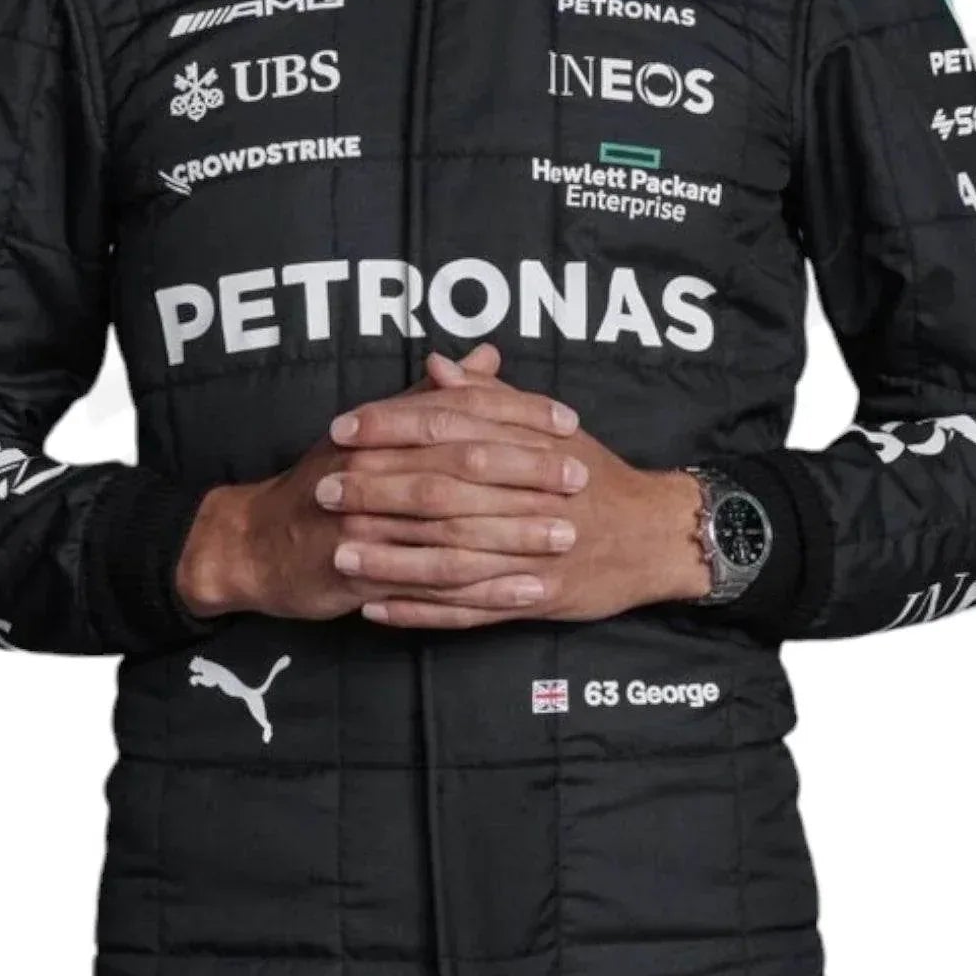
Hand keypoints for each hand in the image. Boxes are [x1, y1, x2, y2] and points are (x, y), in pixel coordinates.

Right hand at [173, 343, 578, 622]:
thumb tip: (487, 354)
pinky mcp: (361, 572)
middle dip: (526, 472)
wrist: (256, 543)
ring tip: (566, 536)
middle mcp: (372, 468)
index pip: (458, 412)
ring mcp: (365, 521)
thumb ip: (435, 396)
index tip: (568, 423)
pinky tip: (526, 591)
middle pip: (460, 465)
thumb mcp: (377, 429)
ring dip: (514, 532)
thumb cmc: (326, 482)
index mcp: (380, 429)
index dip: (515, 416)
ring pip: (451, 525)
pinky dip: (483, 588)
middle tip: (579, 477)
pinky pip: (432, 581)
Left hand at [332, 359, 705, 628]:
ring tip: (337, 554)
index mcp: (527, 445)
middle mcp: (528, 495)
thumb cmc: (592, 474)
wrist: (654, 534)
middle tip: (321, 489)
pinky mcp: (536, 598)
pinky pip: (469, 610)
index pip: (449, 428)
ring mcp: (532, 551)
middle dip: (377, 491)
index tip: (341, 429)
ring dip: (389, 558)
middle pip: (442, 491)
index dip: (391, 428)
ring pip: (450, 556)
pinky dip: (421, 611)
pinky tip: (376, 609)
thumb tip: (437, 364)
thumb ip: (488, 397)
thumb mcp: (548, 426)